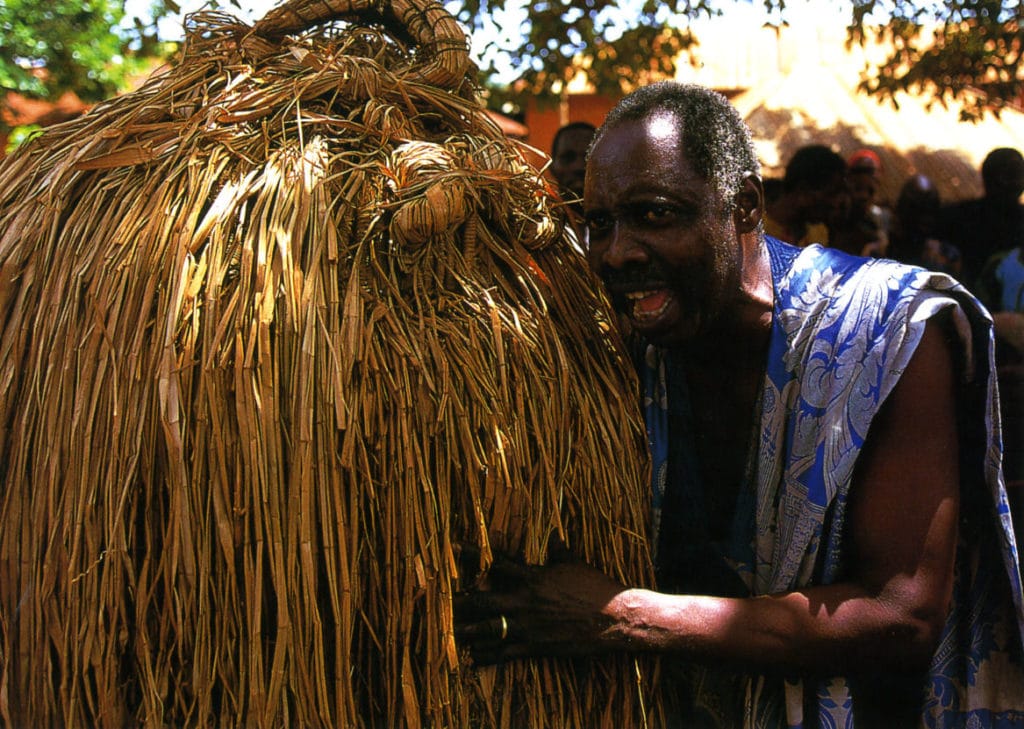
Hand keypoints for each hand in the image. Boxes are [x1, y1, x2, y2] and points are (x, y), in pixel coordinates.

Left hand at [454, 548, 633, 664]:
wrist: (613, 617)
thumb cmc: (594, 587)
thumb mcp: (575, 564)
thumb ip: (560, 551)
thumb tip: (555, 535)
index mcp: (533, 577)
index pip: (497, 563)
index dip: (474, 554)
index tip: (454, 547)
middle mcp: (525, 601)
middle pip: (484, 600)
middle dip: (462, 601)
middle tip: (443, 600)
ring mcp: (528, 626)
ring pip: (489, 630)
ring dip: (467, 631)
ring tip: (448, 632)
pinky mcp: (535, 646)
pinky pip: (505, 654)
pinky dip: (487, 657)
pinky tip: (472, 659)